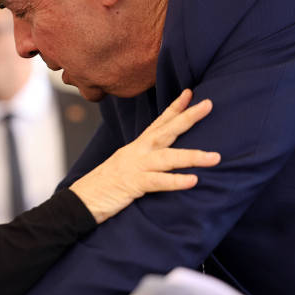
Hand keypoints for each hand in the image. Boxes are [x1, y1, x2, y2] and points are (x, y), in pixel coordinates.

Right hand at [69, 89, 219, 223]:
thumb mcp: (127, 169)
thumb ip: (145, 163)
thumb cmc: (105, 187)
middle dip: (188, 117)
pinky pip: (157, 182)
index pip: (158, 123)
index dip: (175, 107)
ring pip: (167, 157)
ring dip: (192, 156)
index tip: (191, 92)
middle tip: (209, 104)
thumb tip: (162, 161)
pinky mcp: (131, 184)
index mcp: (136, 148)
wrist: (79, 202)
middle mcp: (136, 152)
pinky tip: (193, 181)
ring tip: (215, 157)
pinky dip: (175, 180)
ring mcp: (134, 166)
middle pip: (165, 131)